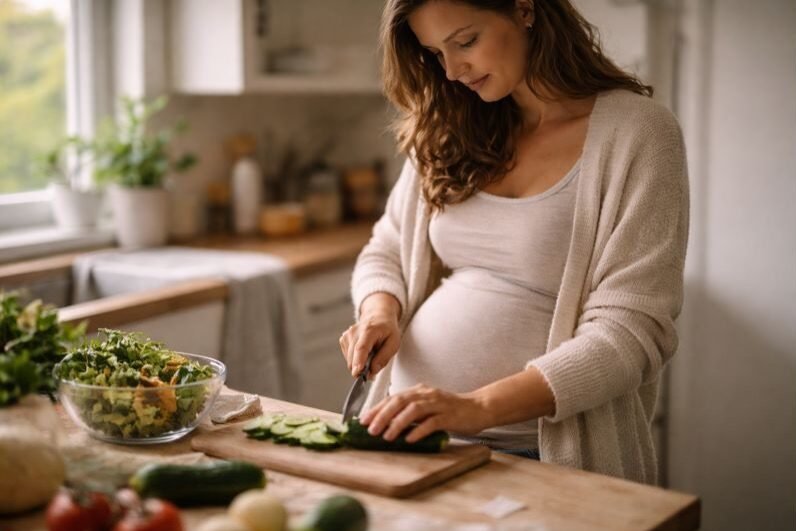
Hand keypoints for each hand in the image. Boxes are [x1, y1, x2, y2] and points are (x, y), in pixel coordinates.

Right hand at [339, 294, 400, 377]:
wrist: (378, 316)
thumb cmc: (387, 330)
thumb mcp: (394, 343)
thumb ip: (384, 357)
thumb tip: (372, 371)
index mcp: (369, 330)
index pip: (361, 348)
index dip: (359, 361)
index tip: (357, 373)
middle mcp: (355, 331)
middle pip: (353, 357)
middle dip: (362, 369)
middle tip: (374, 367)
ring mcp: (347, 335)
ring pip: (350, 360)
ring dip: (360, 364)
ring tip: (372, 354)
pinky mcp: (343, 339)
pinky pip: (348, 357)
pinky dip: (356, 359)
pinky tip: (365, 352)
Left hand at [360, 384, 490, 442]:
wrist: (479, 408)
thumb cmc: (451, 411)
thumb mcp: (428, 407)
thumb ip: (410, 412)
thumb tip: (387, 425)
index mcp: (419, 391)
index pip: (393, 397)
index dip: (377, 408)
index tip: (363, 420)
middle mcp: (427, 394)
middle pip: (399, 401)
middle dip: (382, 415)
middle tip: (370, 429)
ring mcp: (438, 404)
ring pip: (413, 410)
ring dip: (397, 423)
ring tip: (387, 436)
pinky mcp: (449, 415)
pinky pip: (432, 422)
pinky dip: (419, 430)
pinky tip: (410, 439)